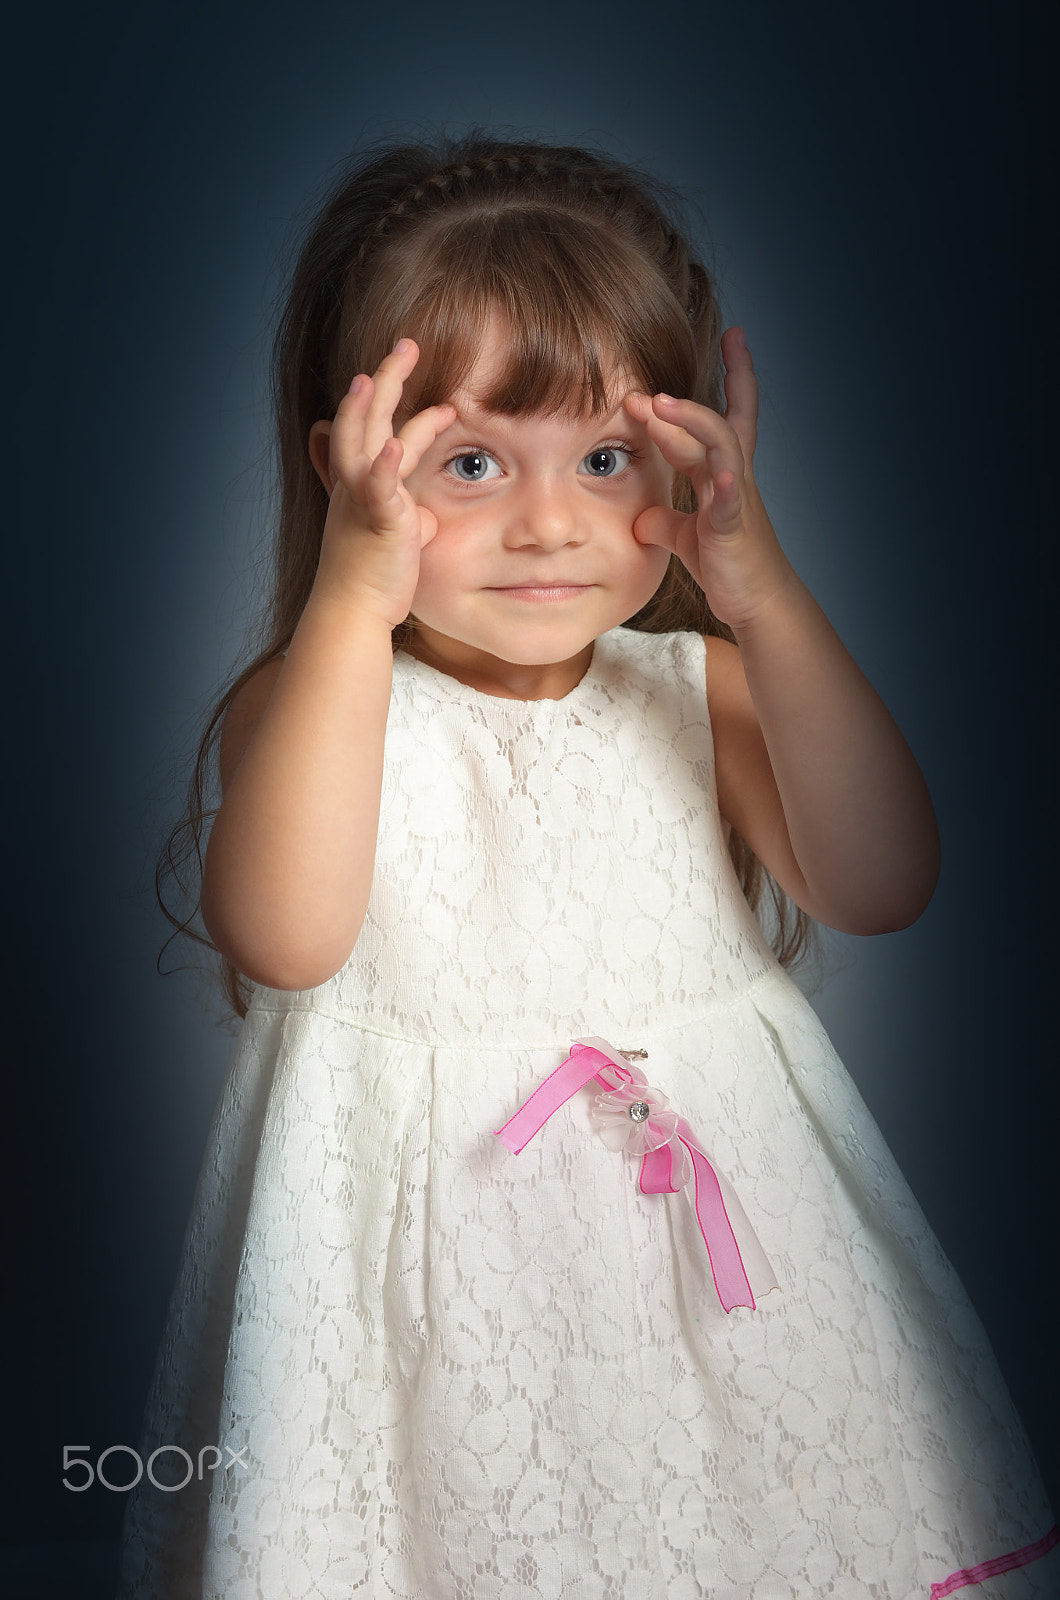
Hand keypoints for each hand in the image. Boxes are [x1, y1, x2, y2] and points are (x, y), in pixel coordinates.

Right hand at [310, 340, 455, 626]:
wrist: (351, 613)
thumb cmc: (373, 581)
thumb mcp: (396, 540)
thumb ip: (410, 518)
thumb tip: (425, 516)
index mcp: (362, 484)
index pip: (377, 431)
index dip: (396, 404)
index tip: (419, 378)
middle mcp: (355, 484)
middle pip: (363, 418)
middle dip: (385, 378)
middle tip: (407, 344)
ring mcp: (362, 500)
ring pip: (361, 441)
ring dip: (370, 406)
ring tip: (382, 372)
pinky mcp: (378, 523)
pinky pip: (379, 489)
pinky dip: (386, 466)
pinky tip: (396, 444)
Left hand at [626, 328, 794, 633]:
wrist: (757, 603)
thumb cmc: (728, 566)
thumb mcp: (687, 536)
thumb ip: (664, 520)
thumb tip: (639, 516)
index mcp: (720, 474)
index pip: (722, 416)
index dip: (732, 377)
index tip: (735, 336)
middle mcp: (732, 477)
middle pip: (719, 421)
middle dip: (690, 396)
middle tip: (651, 381)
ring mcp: (736, 499)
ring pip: (720, 446)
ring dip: (691, 421)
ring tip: (659, 404)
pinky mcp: (733, 527)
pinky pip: (730, 499)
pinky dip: (725, 482)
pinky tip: (719, 470)